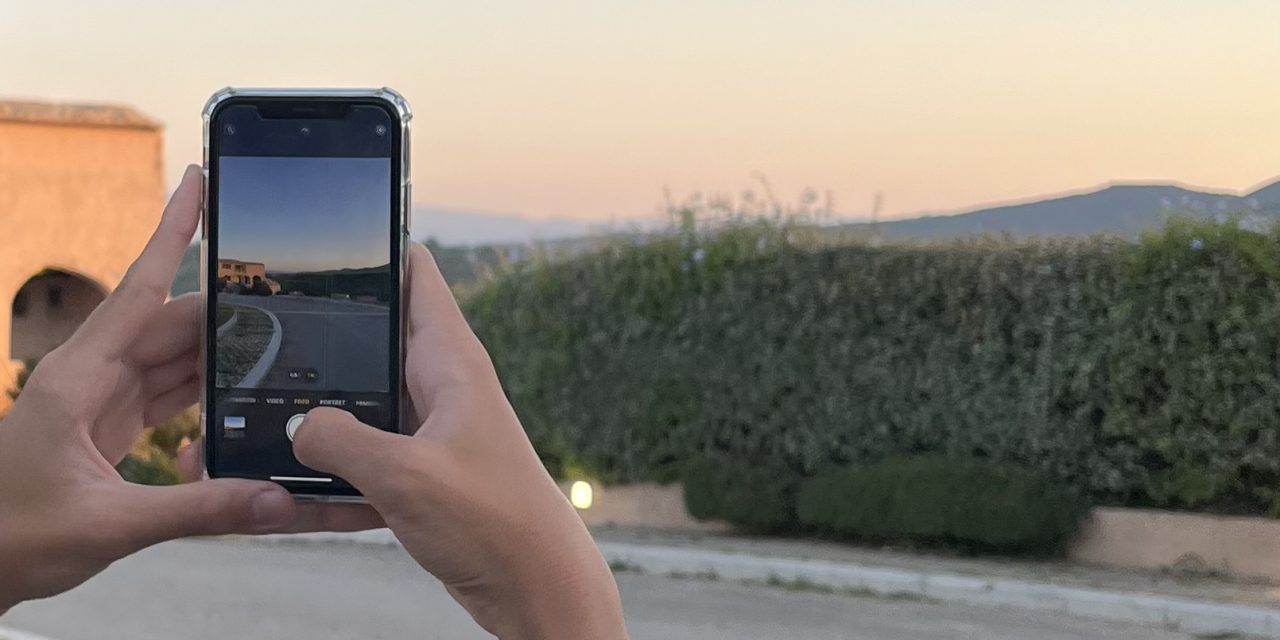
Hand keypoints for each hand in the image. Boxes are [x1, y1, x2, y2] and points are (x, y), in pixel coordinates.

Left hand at [0, 166, 380, 611]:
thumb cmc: (13, 537)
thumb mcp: (111, 524)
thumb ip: (201, 508)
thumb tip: (274, 497)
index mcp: (77, 378)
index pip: (139, 290)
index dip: (171, 233)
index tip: (196, 184)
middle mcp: (89, 377)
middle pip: (170, 323)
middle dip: (226, 310)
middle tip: (284, 301)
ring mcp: (99, 400)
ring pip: (172, 356)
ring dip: (219, 352)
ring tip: (273, 342)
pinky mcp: (109, 426)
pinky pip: (167, 390)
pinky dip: (204, 389)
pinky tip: (236, 390)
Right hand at [290, 243, 626, 639]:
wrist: (536, 589)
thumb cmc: (495, 525)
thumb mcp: (407, 478)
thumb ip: (343, 443)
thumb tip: (298, 425)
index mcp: (451, 361)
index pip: (414, 273)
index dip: (373, 246)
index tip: (320, 235)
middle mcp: (442, 385)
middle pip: (372, 336)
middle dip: (322, 334)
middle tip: (256, 330)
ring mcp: (431, 428)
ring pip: (361, 401)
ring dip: (320, 408)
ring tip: (256, 410)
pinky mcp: (422, 470)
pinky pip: (364, 453)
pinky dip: (333, 464)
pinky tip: (291, 483)